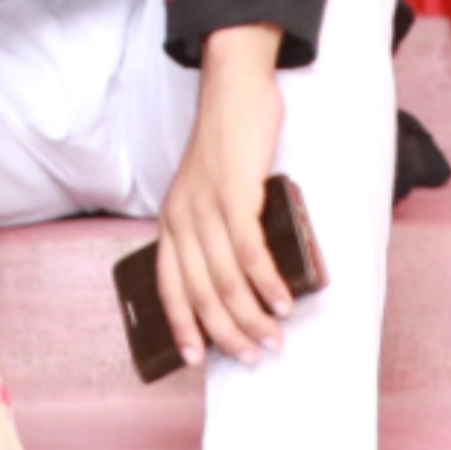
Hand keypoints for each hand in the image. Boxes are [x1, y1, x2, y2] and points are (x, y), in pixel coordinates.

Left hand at [150, 51, 301, 366]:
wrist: (234, 89)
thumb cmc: (230, 145)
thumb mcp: (212, 193)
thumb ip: (219, 232)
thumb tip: (247, 279)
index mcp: (171, 222)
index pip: (167, 286)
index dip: (181, 326)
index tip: (195, 360)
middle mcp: (180, 219)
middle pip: (199, 293)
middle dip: (228, 332)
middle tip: (257, 354)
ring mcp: (204, 207)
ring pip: (224, 278)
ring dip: (253, 314)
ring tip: (277, 336)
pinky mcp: (233, 194)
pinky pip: (247, 249)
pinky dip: (265, 280)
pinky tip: (283, 300)